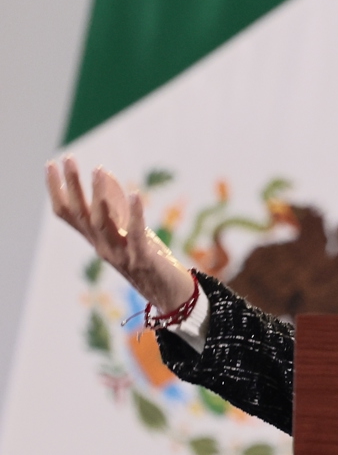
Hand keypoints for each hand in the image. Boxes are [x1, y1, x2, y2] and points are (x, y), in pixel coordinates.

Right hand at [46, 156, 194, 311]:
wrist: (170, 295)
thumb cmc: (149, 258)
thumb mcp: (128, 229)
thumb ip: (116, 205)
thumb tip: (104, 172)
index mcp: (97, 240)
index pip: (69, 213)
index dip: (57, 190)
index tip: (51, 164)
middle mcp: (102, 247)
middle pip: (81, 215)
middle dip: (73, 186)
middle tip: (68, 159)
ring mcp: (120, 255)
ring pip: (102, 224)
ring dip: (100, 196)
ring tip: (98, 170)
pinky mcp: (143, 259)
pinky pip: (136, 235)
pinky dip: (135, 214)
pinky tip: (135, 194)